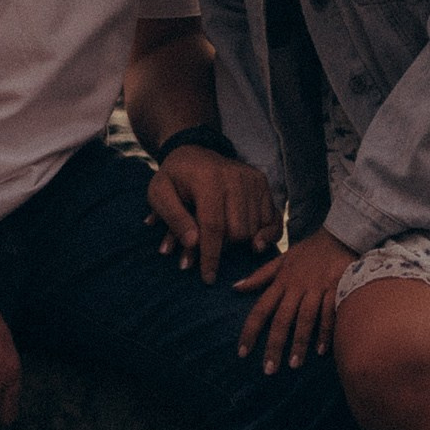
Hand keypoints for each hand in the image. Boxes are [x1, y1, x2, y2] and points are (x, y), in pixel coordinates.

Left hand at [148, 147, 279, 282]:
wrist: (193, 151)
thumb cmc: (174, 178)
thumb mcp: (159, 194)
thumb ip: (173, 219)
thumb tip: (194, 244)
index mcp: (207, 180)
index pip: (213, 226)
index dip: (211, 256)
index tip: (208, 278)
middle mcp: (234, 177)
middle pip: (237, 231)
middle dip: (223, 248)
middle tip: (209, 247)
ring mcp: (251, 178)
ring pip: (254, 228)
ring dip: (240, 242)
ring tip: (223, 238)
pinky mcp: (262, 182)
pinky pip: (271, 218)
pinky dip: (264, 234)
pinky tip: (255, 243)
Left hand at [234, 230, 356, 374]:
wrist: (339, 234)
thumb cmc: (308, 251)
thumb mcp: (281, 259)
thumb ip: (260, 276)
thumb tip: (235, 288)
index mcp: (281, 282)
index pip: (261, 309)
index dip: (251, 331)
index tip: (242, 352)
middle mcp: (296, 287)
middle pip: (282, 319)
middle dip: (274, 345)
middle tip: (269, 369)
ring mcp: (317, 289)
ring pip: (305, 318)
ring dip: (299, 342)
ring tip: (294, 365)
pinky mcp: (336, 288)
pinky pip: (330, 313)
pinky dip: (326, 331)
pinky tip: (321, 350)